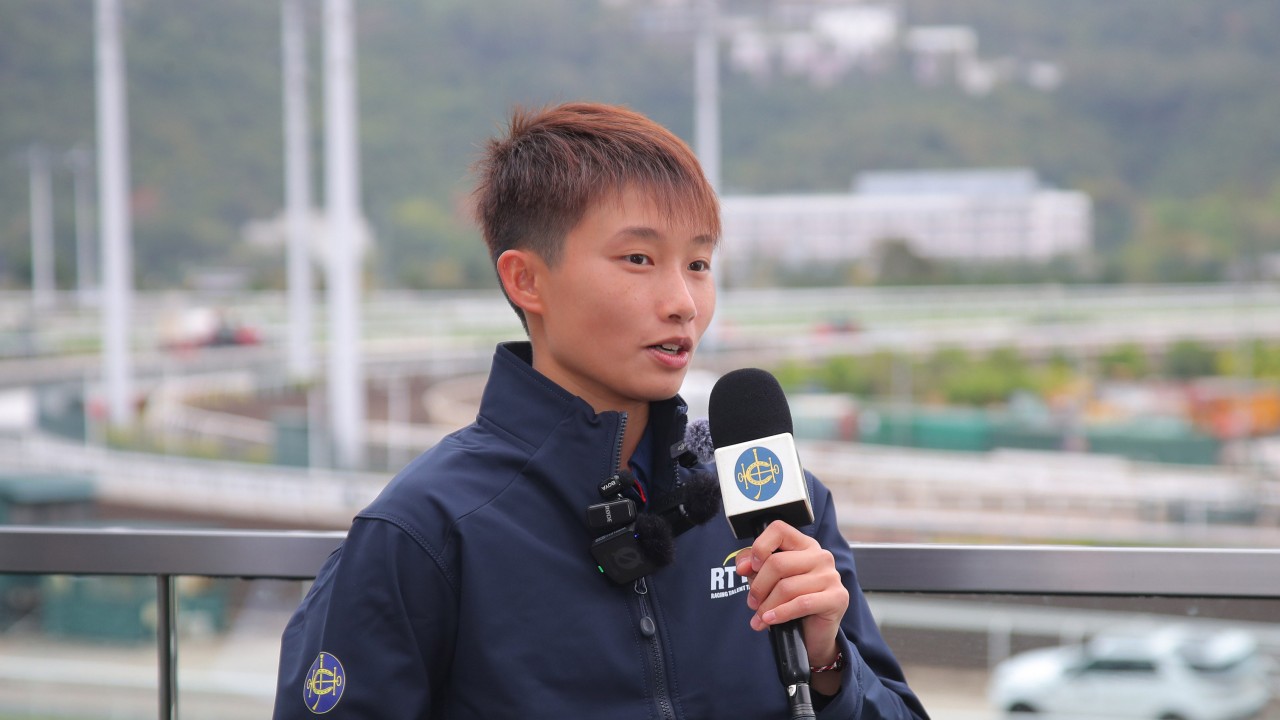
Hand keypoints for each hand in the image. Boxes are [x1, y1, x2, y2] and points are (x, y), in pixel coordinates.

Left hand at [735, 520, 848, 673]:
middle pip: (778, 563)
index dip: (760, 547)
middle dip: (758, 586)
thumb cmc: (791, 602)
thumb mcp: (767, 579)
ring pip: (787, 587)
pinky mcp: (837, 598)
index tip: (751, 567)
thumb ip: (752, 565)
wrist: (814, 634)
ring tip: (760, 616)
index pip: (779, 530)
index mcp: (804, 545)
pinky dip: (781, 613)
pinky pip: (801, 603)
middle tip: (752, 603)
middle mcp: (820, 556)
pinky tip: (770, 620)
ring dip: (767, 606)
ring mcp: (831, 576)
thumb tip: (742, 565)